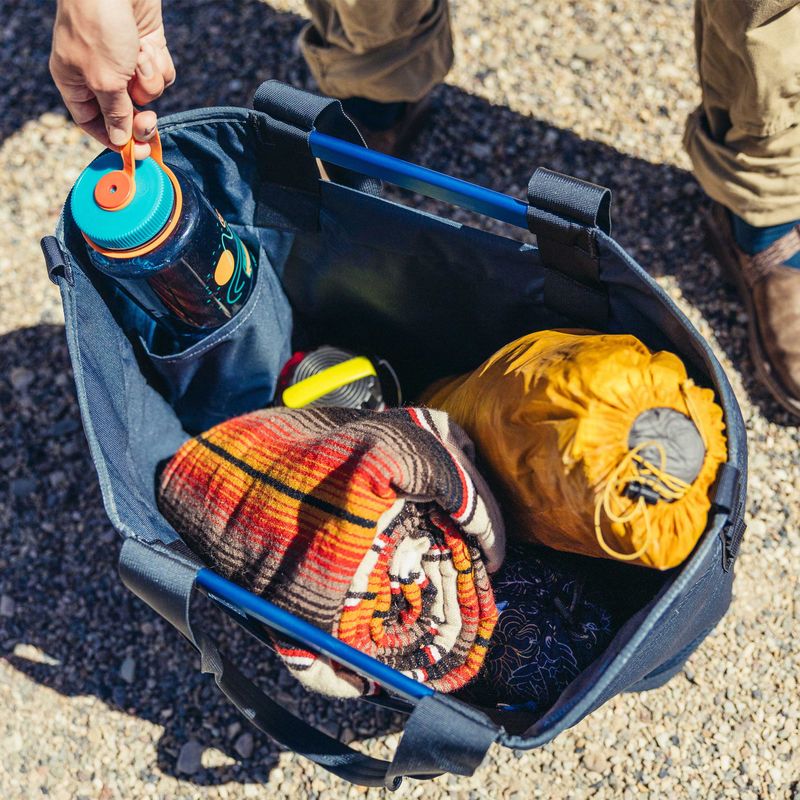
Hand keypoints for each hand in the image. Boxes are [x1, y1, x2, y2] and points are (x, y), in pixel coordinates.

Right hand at [50, 0, 175, 158]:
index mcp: (75, 82)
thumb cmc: (98, 28)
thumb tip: (121, 139)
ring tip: (138, 56)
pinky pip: (161, 75)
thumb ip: (115, 114)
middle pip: (125, 114)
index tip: (135, 155)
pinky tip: (149, 46)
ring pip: (147, 94)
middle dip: (140, 118)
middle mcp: (98, 74)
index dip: (115, 140)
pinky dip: (159, 65)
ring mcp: (124, 61)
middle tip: (150, 120)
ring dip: (148, 80)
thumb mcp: (104, 81)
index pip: (93, 123)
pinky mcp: (146, 49)